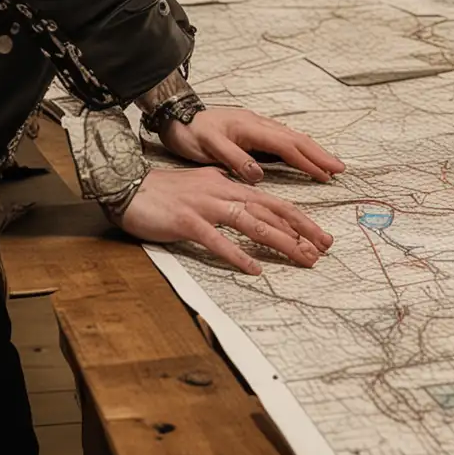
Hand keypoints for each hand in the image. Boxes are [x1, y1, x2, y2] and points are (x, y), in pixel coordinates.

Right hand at [112, 165, 332, 274]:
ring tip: (302, 257)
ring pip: (252, 223)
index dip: (299, 219)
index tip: (319, 236)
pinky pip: (217, 241)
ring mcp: (206, 206)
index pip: (272, 202)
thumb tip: (251, 213)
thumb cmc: (166, 194)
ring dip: (281, 242)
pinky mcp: (187, 222)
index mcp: (230, 185)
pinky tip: (254, 269)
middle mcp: (223, 192)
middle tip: (324, 248)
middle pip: (271, 211)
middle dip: (301, 229)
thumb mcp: (205, 191)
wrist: (129, 188)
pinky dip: (237, 255)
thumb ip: (228, 199)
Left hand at [157, 106, 345, 186]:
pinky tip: (303, 155)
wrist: (177, 114)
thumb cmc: (190, 131)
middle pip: (296, 139)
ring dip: (312, 151)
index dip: (307, 160)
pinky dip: (297, 148)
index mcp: (251, 127)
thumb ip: (234, 158)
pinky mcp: (252, 131)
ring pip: (291, 138)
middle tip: (340, 168)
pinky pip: (282, 140)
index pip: (286, 146)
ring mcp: (257, 126)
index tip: (325, 173)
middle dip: (319, 154)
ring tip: (328, 164)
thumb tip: (259, 174)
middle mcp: (258, 124)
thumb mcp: (207, 146)